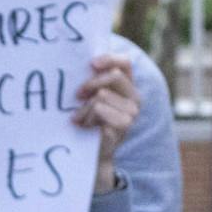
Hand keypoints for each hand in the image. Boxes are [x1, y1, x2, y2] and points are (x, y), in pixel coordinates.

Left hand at [74, 55, 140, 191]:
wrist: (93, 152)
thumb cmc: (89, 121)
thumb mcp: (92, 98)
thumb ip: (94, 81)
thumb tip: (83, 62)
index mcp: (128, 87)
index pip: (124, 63)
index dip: (109, 59)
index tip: (91, 64)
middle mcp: (135, 99)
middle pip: (113, 76)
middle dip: (90, 84)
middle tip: (77, 95)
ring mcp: (131, 113)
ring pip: (101, 95)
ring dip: (84, 108)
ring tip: (80, 118)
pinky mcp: (122, 126)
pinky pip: (98, 110)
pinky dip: (86, 117)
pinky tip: (85, 127)